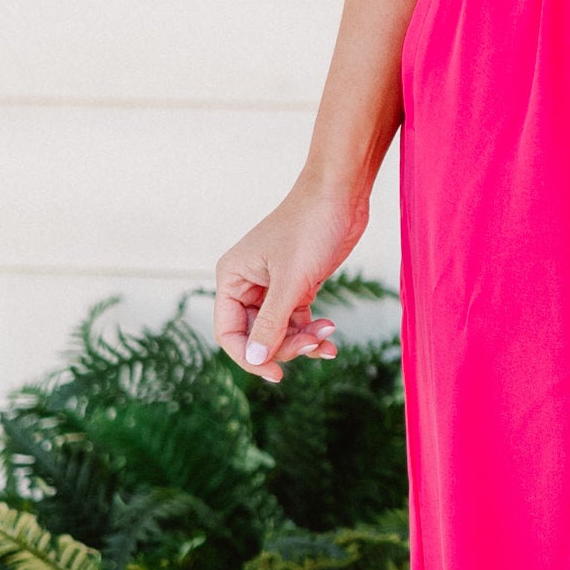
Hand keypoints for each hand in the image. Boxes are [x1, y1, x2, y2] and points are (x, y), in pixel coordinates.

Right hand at [213, 173, 367, 382]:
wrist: (341, 194)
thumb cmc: (310, 227)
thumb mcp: (291, 280)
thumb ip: (272, 323)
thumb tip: (254, 360)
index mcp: (232, 278)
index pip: (228, 332)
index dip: (248, 357)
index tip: (276, 374)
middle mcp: (247, 283)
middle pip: (256, 335)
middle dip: (285, 346)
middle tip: (313, 344)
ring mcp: (273, 285)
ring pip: (279, 330)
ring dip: (303, 339)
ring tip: (328, 336)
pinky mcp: (298, 284)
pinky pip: (298, 319)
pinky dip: (312, 331)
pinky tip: (330, 335)